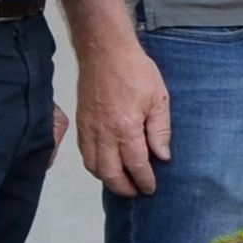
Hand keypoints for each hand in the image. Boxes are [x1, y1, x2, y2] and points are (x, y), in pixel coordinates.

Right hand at [77, 36, 172, 196]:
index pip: (136, 165)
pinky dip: (94, 166)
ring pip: (93, 167)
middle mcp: (103, 134)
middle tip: (136, 191)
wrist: (104, 51)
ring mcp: (88, 129)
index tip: (151, 188)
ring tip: (121, 182)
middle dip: (124, 187)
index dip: (144, 180)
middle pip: (110, 173)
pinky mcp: (80, 123)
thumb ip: (160, 130)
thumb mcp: (158, 98)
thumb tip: (162, 156)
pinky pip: (84, 153)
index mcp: (125, 128)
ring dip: (107, 179)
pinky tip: (105, 165)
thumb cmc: (135, 71)